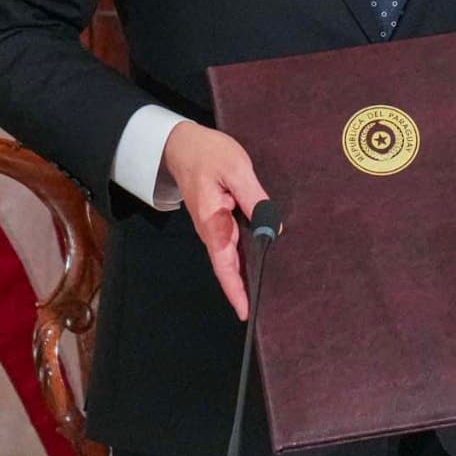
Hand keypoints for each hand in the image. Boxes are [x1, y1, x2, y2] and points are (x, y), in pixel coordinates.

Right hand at [162, 122, 267, 319]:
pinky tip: (262, 262)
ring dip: (246, 277)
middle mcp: (211, 230)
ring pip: (231, 258)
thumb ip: (255, 198)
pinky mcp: (219, 220)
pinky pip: (233, 244)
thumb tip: (274, 227)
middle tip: (265, 311)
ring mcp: (214, 227)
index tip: (245, 311)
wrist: (181, 144)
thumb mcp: (235, 169)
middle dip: (244, 290)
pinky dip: (246, 258)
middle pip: (228, 268)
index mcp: (213, 221)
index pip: (225, 264)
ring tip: (267, 294)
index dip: (235, 289)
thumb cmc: (207, 153)